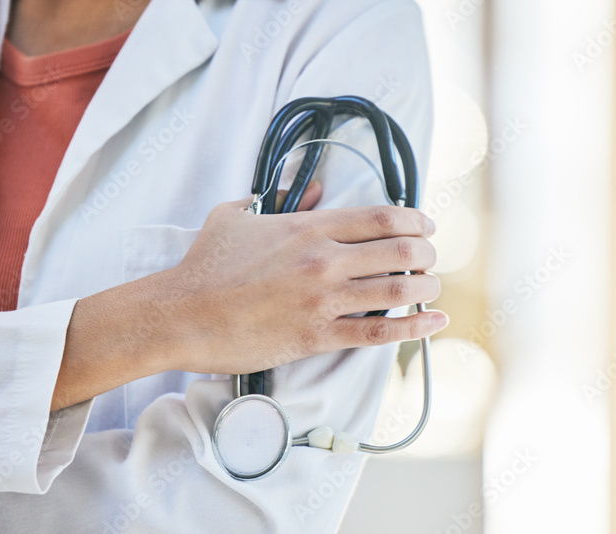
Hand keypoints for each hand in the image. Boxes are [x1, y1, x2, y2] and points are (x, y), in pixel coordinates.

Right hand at [155, 181, 446, 374]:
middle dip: (426, 254)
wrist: (181, 314)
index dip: (416, 221)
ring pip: (396, 291)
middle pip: (399, 252)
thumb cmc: (206, 264)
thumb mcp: (237, 216)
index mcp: (309, 228)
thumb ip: (281, 199)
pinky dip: (413, 329)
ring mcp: (323, 300)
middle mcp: (324, 261)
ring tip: (432, 288)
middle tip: (431, 259)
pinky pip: (378, 334)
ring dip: (424, 288)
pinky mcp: (317, 336)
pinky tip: (434, 324)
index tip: (427, 227)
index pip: (382, 218)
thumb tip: (315, 187)